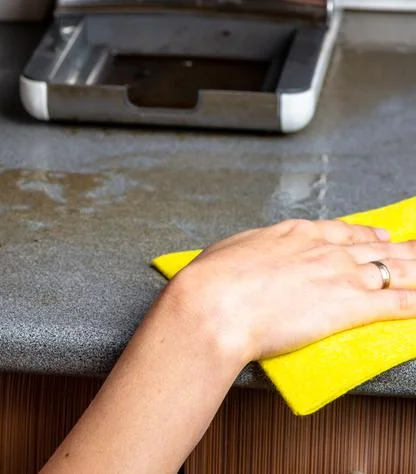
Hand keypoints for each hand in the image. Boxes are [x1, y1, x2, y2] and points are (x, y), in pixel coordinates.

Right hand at [165, 219, 415, 362]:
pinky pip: (398, 303)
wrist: (214, 307)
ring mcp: (342, 276)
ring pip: (397, 270)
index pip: (344, 232)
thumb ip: (252, 251)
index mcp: (296, 234)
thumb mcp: (230, 252)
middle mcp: (326, 251)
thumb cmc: (210, 283)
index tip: (380, 238)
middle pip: (378, 249)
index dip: (367, 235)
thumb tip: (250, 255)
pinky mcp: (351, 307)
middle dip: (405, 250)